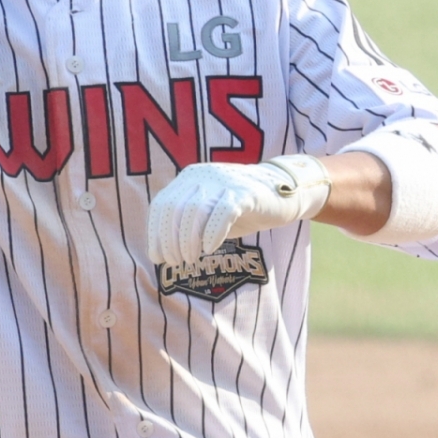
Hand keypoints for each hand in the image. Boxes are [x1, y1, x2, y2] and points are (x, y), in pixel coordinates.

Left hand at [147, 156, 330, 265]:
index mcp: (189, 178)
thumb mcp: (207, 215)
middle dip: (171, 241)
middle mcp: (203, 176)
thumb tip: (160, 253)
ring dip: (189, 241)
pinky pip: (222, 214)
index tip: (158, 257)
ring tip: (192, 259)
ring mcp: (224, 182)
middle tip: (177, 262)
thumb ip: (185, 226)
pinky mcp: (245, 193)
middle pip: (175, 210)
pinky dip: (212, 234)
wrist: (282, 192)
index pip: (161, 206)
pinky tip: (211, 249)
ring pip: (195, 212)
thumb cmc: (241, 208)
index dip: (156, 234)